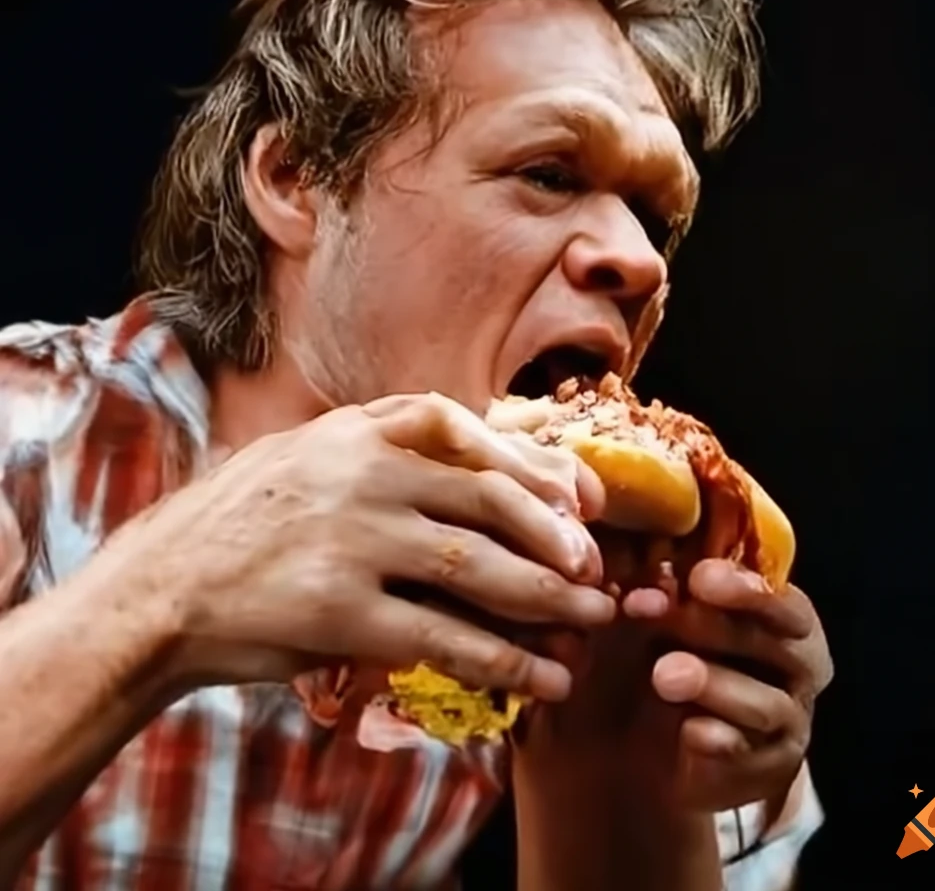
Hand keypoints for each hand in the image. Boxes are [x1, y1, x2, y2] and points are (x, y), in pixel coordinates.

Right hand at [132, 392, 616, 699]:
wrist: (162, 588)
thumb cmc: (248, 519)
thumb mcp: (311, 454)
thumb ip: (388, 445)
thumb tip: (488, 460)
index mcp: (357, 431)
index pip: (470, 431)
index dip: (538, 464)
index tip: (581, 500)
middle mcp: (360, 475)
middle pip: (488, 500)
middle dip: (555, 539)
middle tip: (596, 572)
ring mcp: (350, 542)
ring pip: (477, 568)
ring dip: (547, 601)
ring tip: (590, 623)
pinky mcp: (339, 614)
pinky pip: (443, 638)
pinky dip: (504, 661)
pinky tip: (541, 680)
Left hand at [512, 551, 830, 814]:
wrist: (653, 744)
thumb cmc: (664, 650)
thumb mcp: (655, 608)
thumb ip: (648, 574)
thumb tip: (612, 526)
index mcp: (777, 611)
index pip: (774, 589)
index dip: (740, 584)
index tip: (698, 577)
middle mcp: (795, 662)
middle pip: (779, 638)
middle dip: (723, 626)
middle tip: (669, 616)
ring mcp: (786, 719)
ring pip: (764, 700)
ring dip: (715, 683)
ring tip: (665, 675)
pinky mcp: (767, 770)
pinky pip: (750, 755)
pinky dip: (720, 741)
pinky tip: (690, 731)